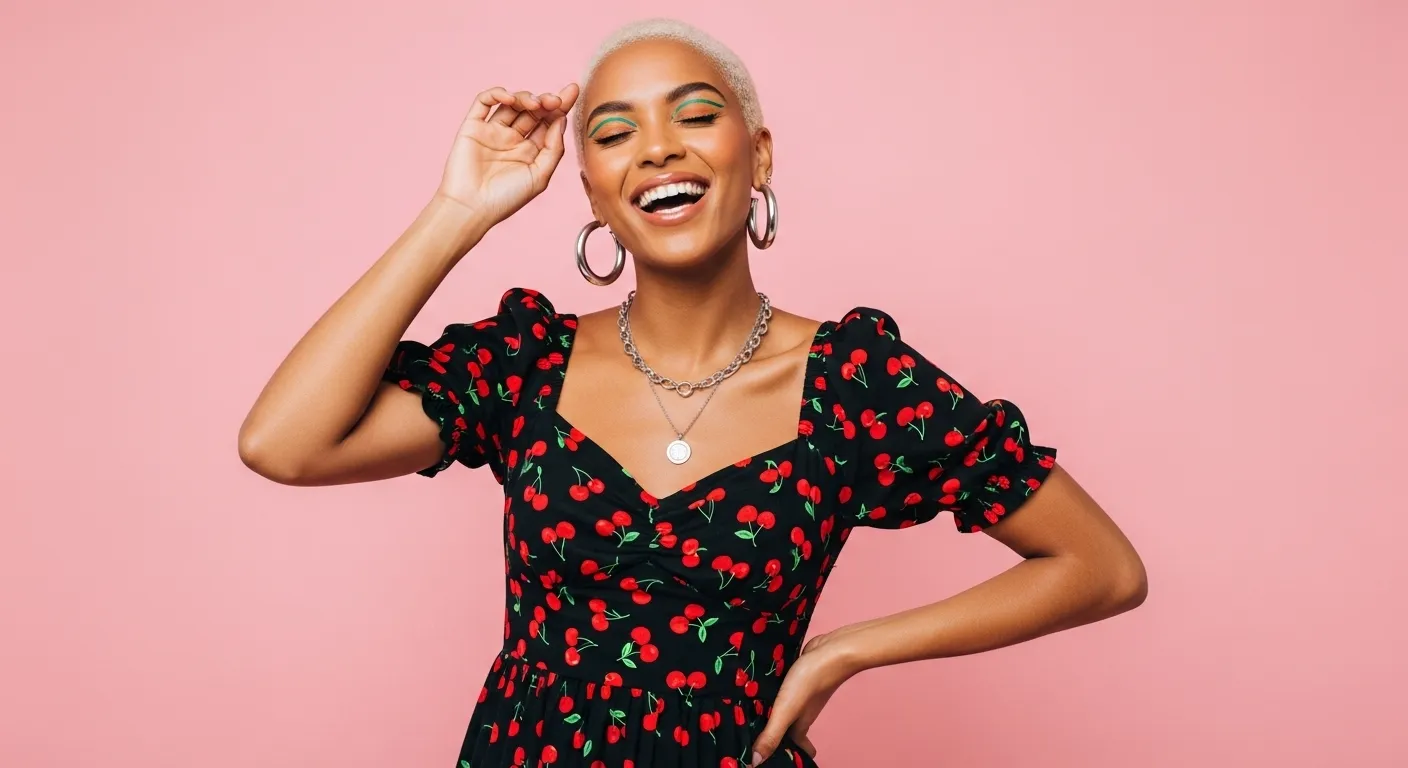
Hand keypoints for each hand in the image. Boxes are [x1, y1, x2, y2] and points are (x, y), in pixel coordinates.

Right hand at [435, 84, 579, 228]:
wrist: (471, 208)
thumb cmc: (506, 199)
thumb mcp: (540, 176)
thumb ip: (553, 148)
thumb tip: (561, 119)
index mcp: (531, 151)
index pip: (548, 123)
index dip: (561, 106)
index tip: (572, 91)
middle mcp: (513, 139)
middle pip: (533, 111)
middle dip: (546, 101)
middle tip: (554, 100)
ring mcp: (493, 131)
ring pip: (512, 103)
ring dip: (526, 97)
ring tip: (536, 104)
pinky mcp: (473, 127)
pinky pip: (484, 102)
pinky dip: (497, 94)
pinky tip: (510, 99)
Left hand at [749, 625, 867, 765]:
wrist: (832, 651)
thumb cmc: (810, 681)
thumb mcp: (787, 710)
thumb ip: (771, 734)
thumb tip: (755, 762)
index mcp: (799, 723)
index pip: (792, 745)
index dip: (785, 753)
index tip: (774, 758)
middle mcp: (801, 710)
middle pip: (788, 727)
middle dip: (776, 734)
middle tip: (757, 736)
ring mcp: (801, 693)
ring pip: (786, 707)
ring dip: (773, 712)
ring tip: (752, 712)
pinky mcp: (798, 676)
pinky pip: (784, 690)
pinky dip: (775, 692)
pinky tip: (761, 687)